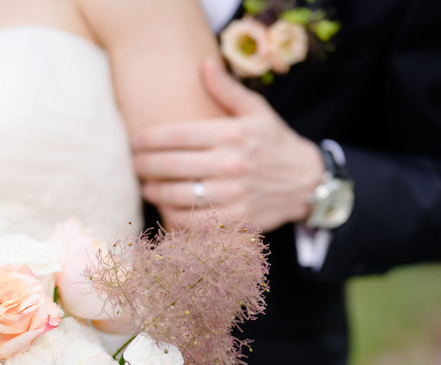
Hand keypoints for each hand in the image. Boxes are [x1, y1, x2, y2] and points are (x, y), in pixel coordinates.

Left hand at [132, 58, 324, 231]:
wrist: (306, 182)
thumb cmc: (274, 142)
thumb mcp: (257, 110)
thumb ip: (227, 90)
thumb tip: (204, 65)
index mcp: (232, 133)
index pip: (177, 135)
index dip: (149, 139)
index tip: (134, 141)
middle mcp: (231, 164)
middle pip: (171, 166)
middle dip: (144, 165)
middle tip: (134, 165)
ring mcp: (233, 194)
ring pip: (177, 196)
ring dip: (155, 192)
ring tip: (146, 188)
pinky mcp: (236, 220)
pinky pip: (193, 222)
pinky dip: (173, 218)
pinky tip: (166, 209)